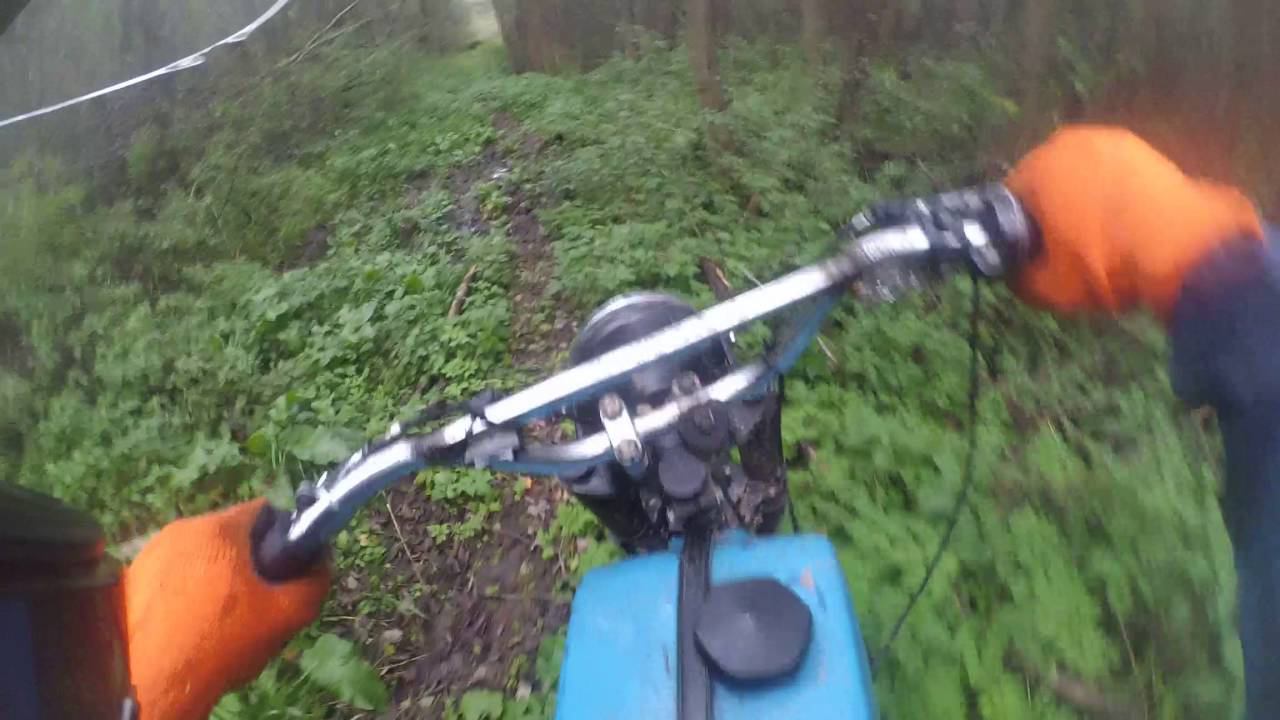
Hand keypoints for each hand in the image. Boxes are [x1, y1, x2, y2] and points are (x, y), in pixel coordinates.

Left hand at [124, 499, 329, 719]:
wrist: (148, 684)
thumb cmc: (221, 642)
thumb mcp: (286, 616)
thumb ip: (314, 581)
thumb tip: (320, 560)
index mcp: (218, 529)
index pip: (264, 511)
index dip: (282, 537)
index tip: (282, 570)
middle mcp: (180, 529)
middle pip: (229, 534)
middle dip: (246, 560)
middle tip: (254, 600)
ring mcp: (148, 552)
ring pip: (198, 554)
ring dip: (214, 575)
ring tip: (218, 617)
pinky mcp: (128, 577)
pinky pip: (170, 573)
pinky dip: (184, 590)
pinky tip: (187, 624)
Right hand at [1005, 125, 1262, 318]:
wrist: (1185, 251)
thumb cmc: (1105, 264)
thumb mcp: (1047, 288)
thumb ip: (1018, 276)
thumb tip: (1016, 269)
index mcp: (1037, 167)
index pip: (1007, 201)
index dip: (1014, 232)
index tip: (1027, 257)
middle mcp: (1069, 142)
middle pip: (1044, 182)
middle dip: (1048, 210)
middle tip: (1060, 249)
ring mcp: (1113, 141)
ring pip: (1079, 176)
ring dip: (1080, 200)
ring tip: (1095, 237)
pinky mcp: (1147, 150)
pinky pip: (1112, 175)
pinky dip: (1111, 195)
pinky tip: (1122, 224)